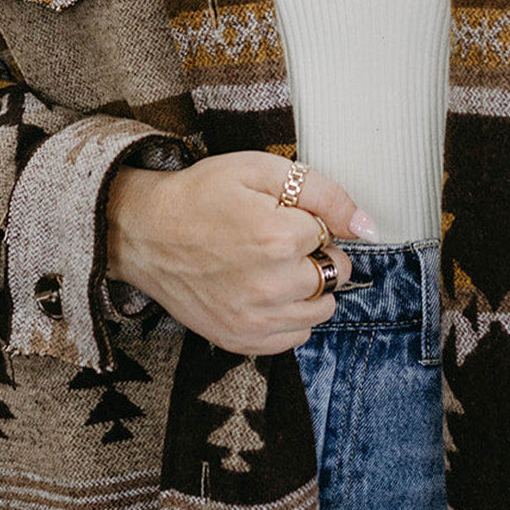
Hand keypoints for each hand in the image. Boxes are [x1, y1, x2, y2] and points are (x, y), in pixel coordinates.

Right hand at [106, 151, 375, 354]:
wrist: (142, 232)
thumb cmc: (199, 195)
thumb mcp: (259, 170)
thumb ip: (323, 192)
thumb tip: (366, 227)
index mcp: (277, 238)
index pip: (330, 235)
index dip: (308, 222)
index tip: (279, 216)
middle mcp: (270, 286)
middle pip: (334, 274)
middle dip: (314, 256)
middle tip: (275, 241)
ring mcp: (254, 318)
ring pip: (321, 309)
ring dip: (307, 288)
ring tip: (270, 267)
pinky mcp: (241, 339)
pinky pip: (295, 337)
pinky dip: (289, 317)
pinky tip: (263, 293)